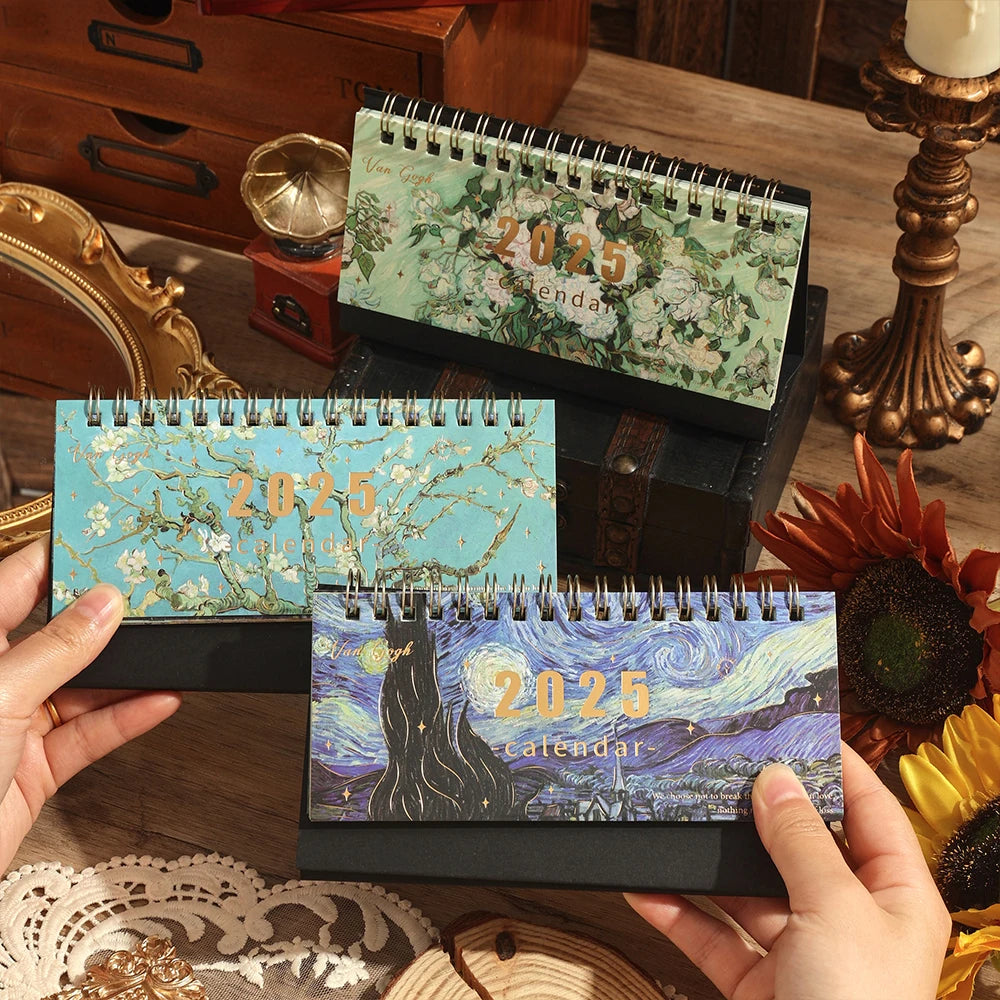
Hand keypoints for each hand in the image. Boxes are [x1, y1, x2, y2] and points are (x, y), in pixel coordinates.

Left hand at [0, 539, 181, 872]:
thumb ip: (57, 649)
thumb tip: (106, 604)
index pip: (21, 581)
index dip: (68, 559)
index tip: (114, 542)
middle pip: (61, 634)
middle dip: (110, 618)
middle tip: (157, 594)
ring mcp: (14, 723)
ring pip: (84, 686)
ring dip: (129, 675)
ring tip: (171, 650)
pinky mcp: (36, 766)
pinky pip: (90, 734)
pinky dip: (128, 720)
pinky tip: (161, 702)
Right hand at [625, 744, 950, 999]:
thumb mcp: (834, 908)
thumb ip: (800, 840)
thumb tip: (776, 779)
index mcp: (895, 894)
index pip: (868, 808)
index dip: (835, 766)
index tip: (793, 728)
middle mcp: (850, 919)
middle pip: (799, 845)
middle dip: (758, 811)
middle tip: (722, 767)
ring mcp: (802, 952)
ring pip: (749, 889)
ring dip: (710, 863)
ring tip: (679, 819)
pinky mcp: (760, 983)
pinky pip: (715, 935)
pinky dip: (680, 912)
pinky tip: (649, 887)